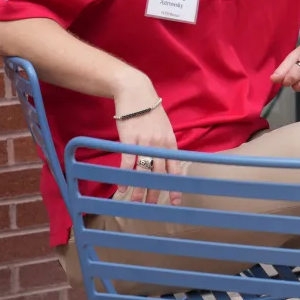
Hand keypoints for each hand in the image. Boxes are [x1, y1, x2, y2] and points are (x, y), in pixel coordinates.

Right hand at [112, 73, 181, 205]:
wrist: (136, 92)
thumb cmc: (149, 110)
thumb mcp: (164, 126)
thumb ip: (165, 143)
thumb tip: (166, 159)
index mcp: (170, 142)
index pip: (175, 167)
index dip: (175, 184)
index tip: (176, 200)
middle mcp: (160, 144)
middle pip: (160, 173)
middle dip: (157, 191)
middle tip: (154, 207)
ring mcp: (145, 143)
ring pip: (144, 171)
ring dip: (140, 188)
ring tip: (137, 202)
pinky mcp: (129, 140)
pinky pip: (128, 162)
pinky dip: (125, 175)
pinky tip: (122, 187)